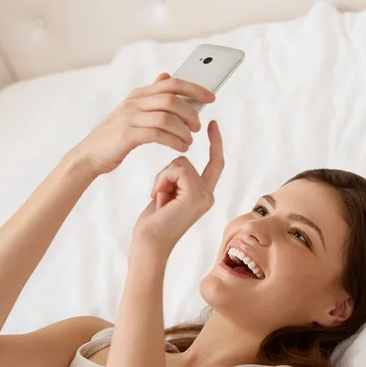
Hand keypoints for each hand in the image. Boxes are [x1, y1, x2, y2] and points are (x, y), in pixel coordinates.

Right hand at [70, 73, 214, 175]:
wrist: (90, 155)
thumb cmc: (116, 136)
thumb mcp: (133, 111)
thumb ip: (151, 96)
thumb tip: (166, 75)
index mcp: (139, 94)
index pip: (172, 83)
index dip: (194, 88)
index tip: (211, 97)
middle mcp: (135, 101)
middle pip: (172, 99)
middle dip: (191, 112)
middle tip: (198, 127)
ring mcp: (130, 117)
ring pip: (167, 117)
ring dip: (184, 130)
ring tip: (189, 141)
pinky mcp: (127, 134)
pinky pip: (158, 134)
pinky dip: (174, 141)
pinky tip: (181, 148)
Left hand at [132, 120, 224, 253]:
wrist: (150, 242)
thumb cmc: (154, 223)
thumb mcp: (168, 193)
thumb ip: (178, 179)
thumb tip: (179, 163)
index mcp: (203, 194)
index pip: (214, 162)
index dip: (215, 142)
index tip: (212, 124)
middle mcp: (208, 194)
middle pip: (186, 161)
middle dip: (166, 173)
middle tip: (159, 197)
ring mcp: (204, 195)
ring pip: (180, 163)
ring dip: (163, 178)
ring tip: (160, 200)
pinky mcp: (195, 195)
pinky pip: (177, 169)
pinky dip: (163, 180)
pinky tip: (161, 199)